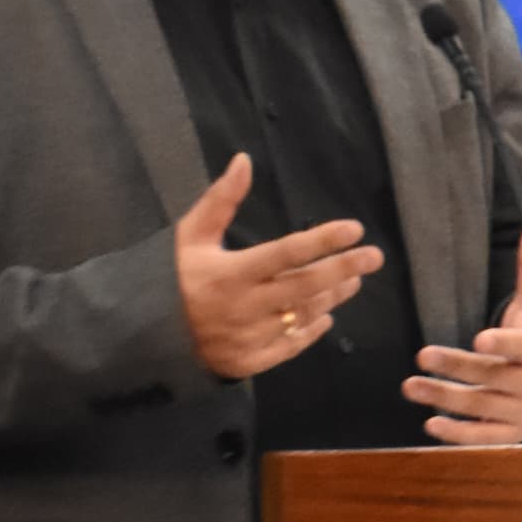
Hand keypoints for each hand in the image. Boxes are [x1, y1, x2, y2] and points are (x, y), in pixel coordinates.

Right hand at [175, 155, 380, 380]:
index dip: (323, 240)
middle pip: (306, 286)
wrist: (146, 335)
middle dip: (344, 269)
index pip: (286, 253)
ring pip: (303, 314)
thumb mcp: (190, 235)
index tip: (354, 228)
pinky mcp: (251, 361)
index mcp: (230, 273)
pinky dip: (312, 329)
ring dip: (332, 296)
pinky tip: (327, 314)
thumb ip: (221, 200)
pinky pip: (292, 345)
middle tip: (374, 257)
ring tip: (353, 280)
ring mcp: (249, 337)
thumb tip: (244, 160)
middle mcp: (244, 307)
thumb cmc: (174, 277)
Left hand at [411, 223, 521, 443]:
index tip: (479, 339)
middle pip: (493, 376)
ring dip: (444, 397)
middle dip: (456, 367)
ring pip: (481, 405)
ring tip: (410, 386)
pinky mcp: (511, 434)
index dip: (504, 344)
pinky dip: (459, 434)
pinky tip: (431, 424)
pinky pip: (484, 437)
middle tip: (420, 356)